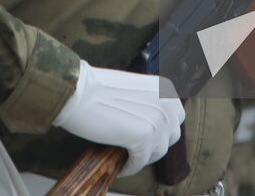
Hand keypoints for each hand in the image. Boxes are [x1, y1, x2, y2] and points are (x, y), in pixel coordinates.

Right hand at [51, 62, 184, 176]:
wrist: (79, 91)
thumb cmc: (97, 88)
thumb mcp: (134, 89)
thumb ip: (147, 103)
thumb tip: (149, 124)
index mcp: (164, 88)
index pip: (176, 117)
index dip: (162, 129)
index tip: (150, 136)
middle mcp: (167, 104)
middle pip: (171, 136)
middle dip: (155, 144)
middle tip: (138, 149)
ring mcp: (158, 122)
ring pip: (158, 152)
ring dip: (143, 157)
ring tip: (128, 157)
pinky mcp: (144, 139)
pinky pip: (140, 162)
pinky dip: (130, 167)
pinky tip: (120, 166)